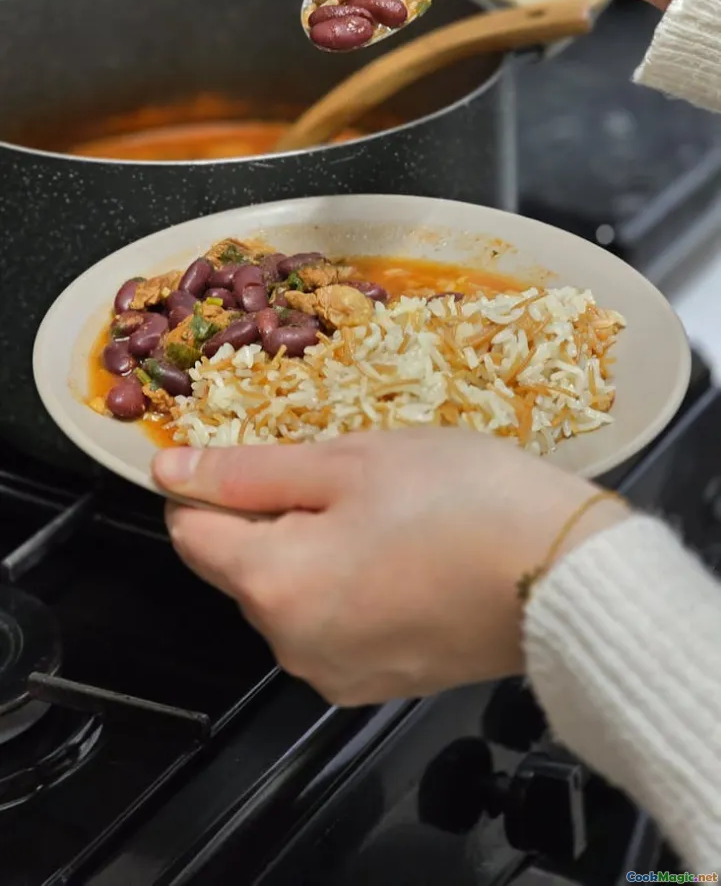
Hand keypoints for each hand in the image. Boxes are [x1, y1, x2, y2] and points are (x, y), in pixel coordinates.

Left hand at [153, 430, 627, 704]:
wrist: (568, 578)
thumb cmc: (464, 501)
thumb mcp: (350, 461)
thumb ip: (249, 471)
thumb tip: (170, 472)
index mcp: (273, 585)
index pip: (190, 530)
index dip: (212, 481)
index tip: (264, 451)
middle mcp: (290, 646)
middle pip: (242, 564)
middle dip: (276, 513)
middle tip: (349, 472)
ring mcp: (336, 672)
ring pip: (290, 592)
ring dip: (316, 546)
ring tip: (388, 511)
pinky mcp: (378, 681)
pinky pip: (333, 623)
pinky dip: (351, 584)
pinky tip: (406, 552)